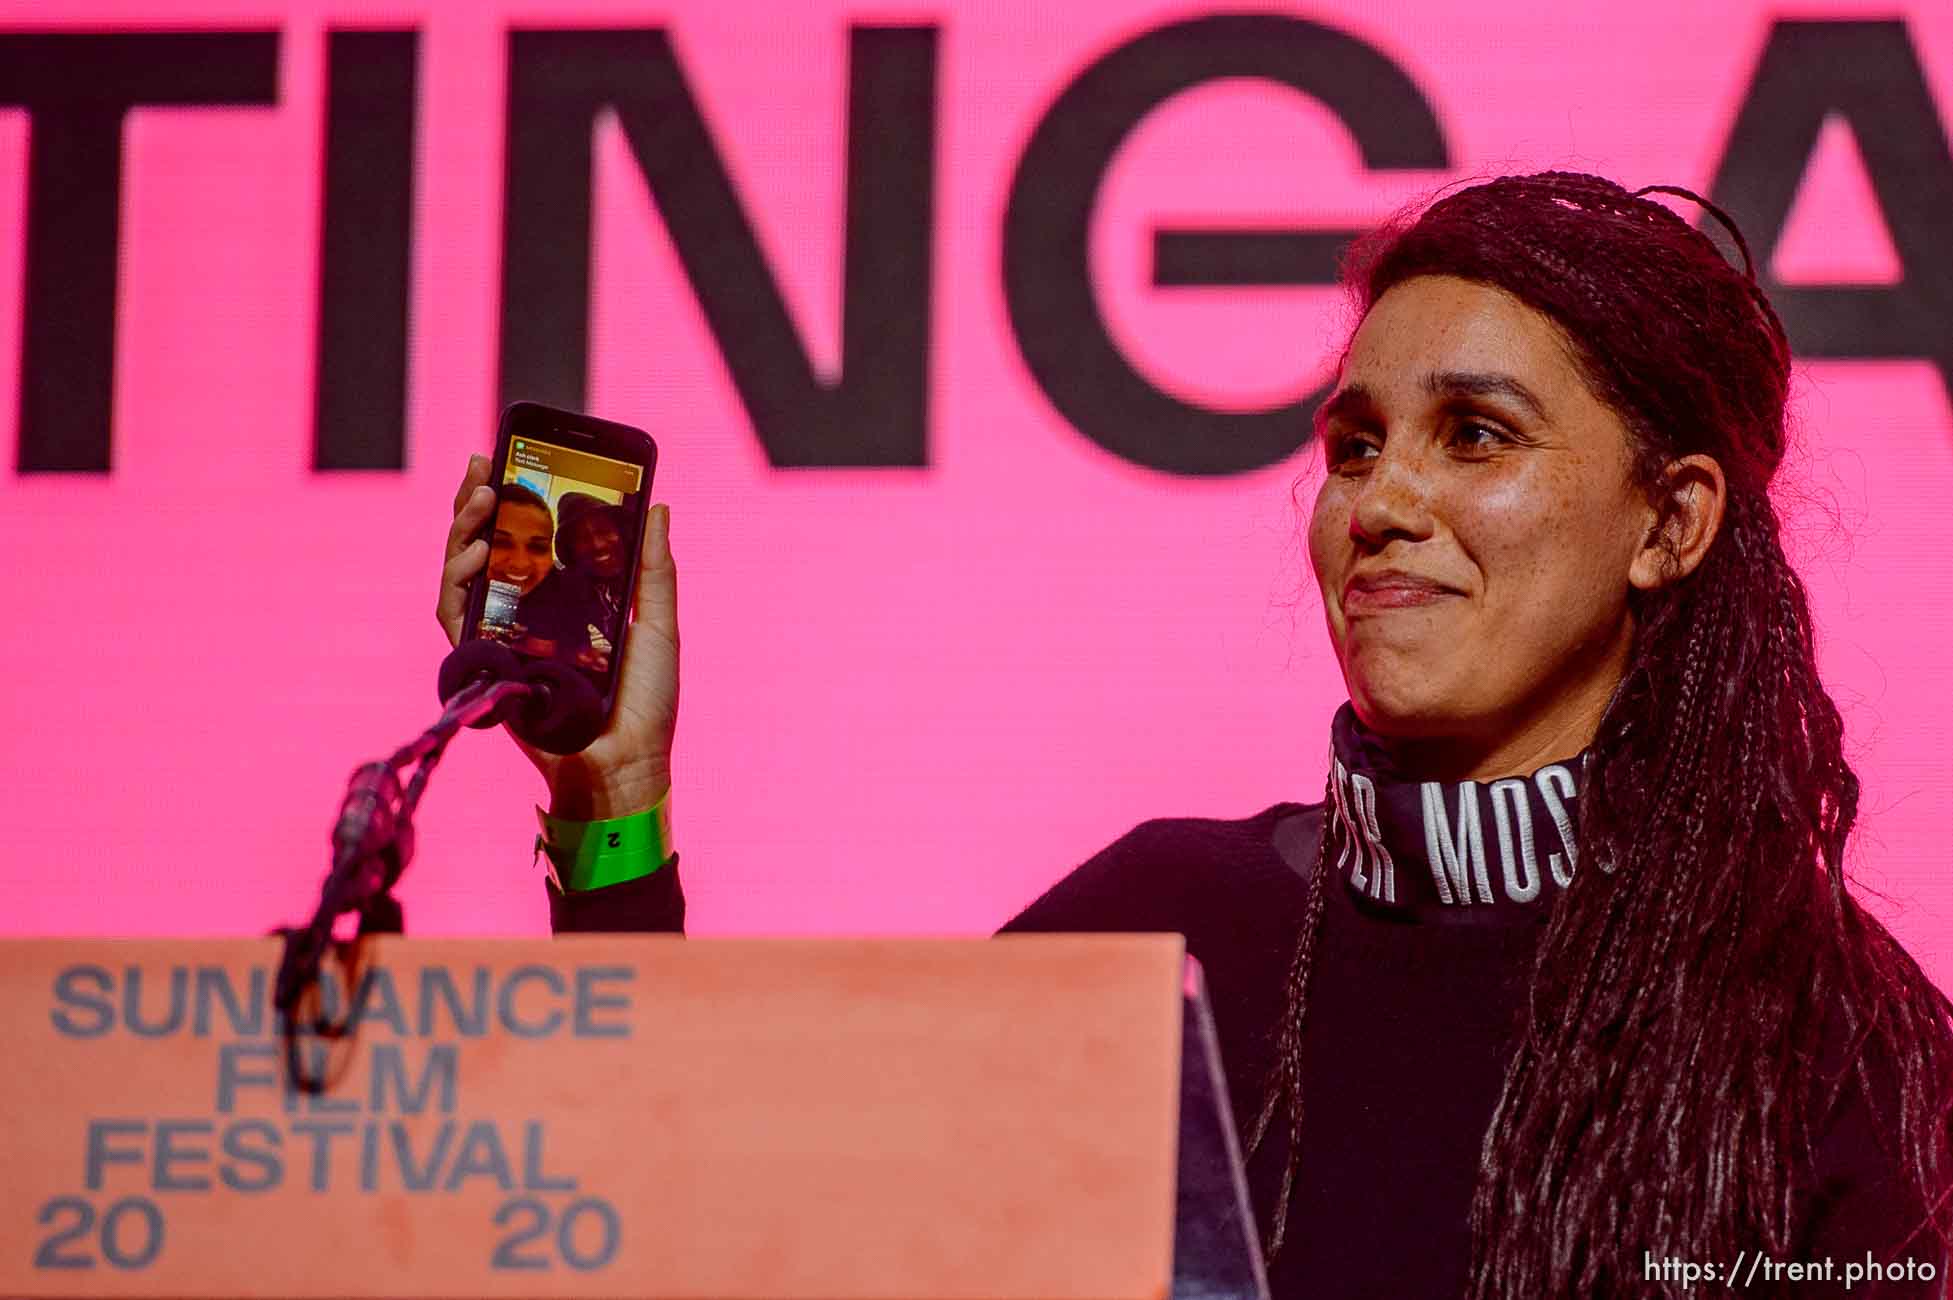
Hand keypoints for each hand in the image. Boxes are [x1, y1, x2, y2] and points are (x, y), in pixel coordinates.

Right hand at [438, 454, 678, 817]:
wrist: (627, 765)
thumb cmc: (646, 702)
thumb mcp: (658, 625)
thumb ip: (654, 569)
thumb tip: (657, 505)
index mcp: (564, 598)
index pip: (527, 537)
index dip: (510, 498)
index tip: (506, 455)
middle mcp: (526, 614)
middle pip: (486, 548)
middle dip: (477, 503)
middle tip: (484, 466)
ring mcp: (501, 638)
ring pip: (462, 576)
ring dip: (463, 533)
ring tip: (480, 500)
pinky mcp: (485, 665)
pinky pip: (455, 618)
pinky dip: (457, 584)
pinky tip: (473, 555)